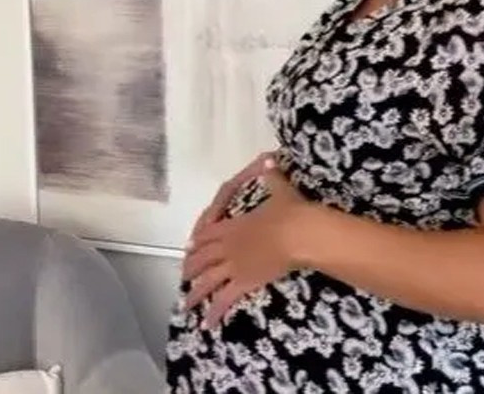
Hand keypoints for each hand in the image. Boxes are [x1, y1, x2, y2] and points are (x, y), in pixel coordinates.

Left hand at [181, 156, 306, 324]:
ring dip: (195, 292)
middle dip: (191, 267)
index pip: (208, 233)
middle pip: (202, 258)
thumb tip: (270, 159)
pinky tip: (207, 324)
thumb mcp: (281, 191)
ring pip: (207, 281)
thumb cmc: (290, 212)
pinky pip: (225, 299)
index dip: (198, 240)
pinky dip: (214, 312)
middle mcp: (228, 245)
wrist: (299, 232)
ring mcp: (234, 265)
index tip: (190, 246)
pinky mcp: (244, 282)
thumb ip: (273, 177)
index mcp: (233, 224)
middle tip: (184, 276)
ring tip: (186, 304)